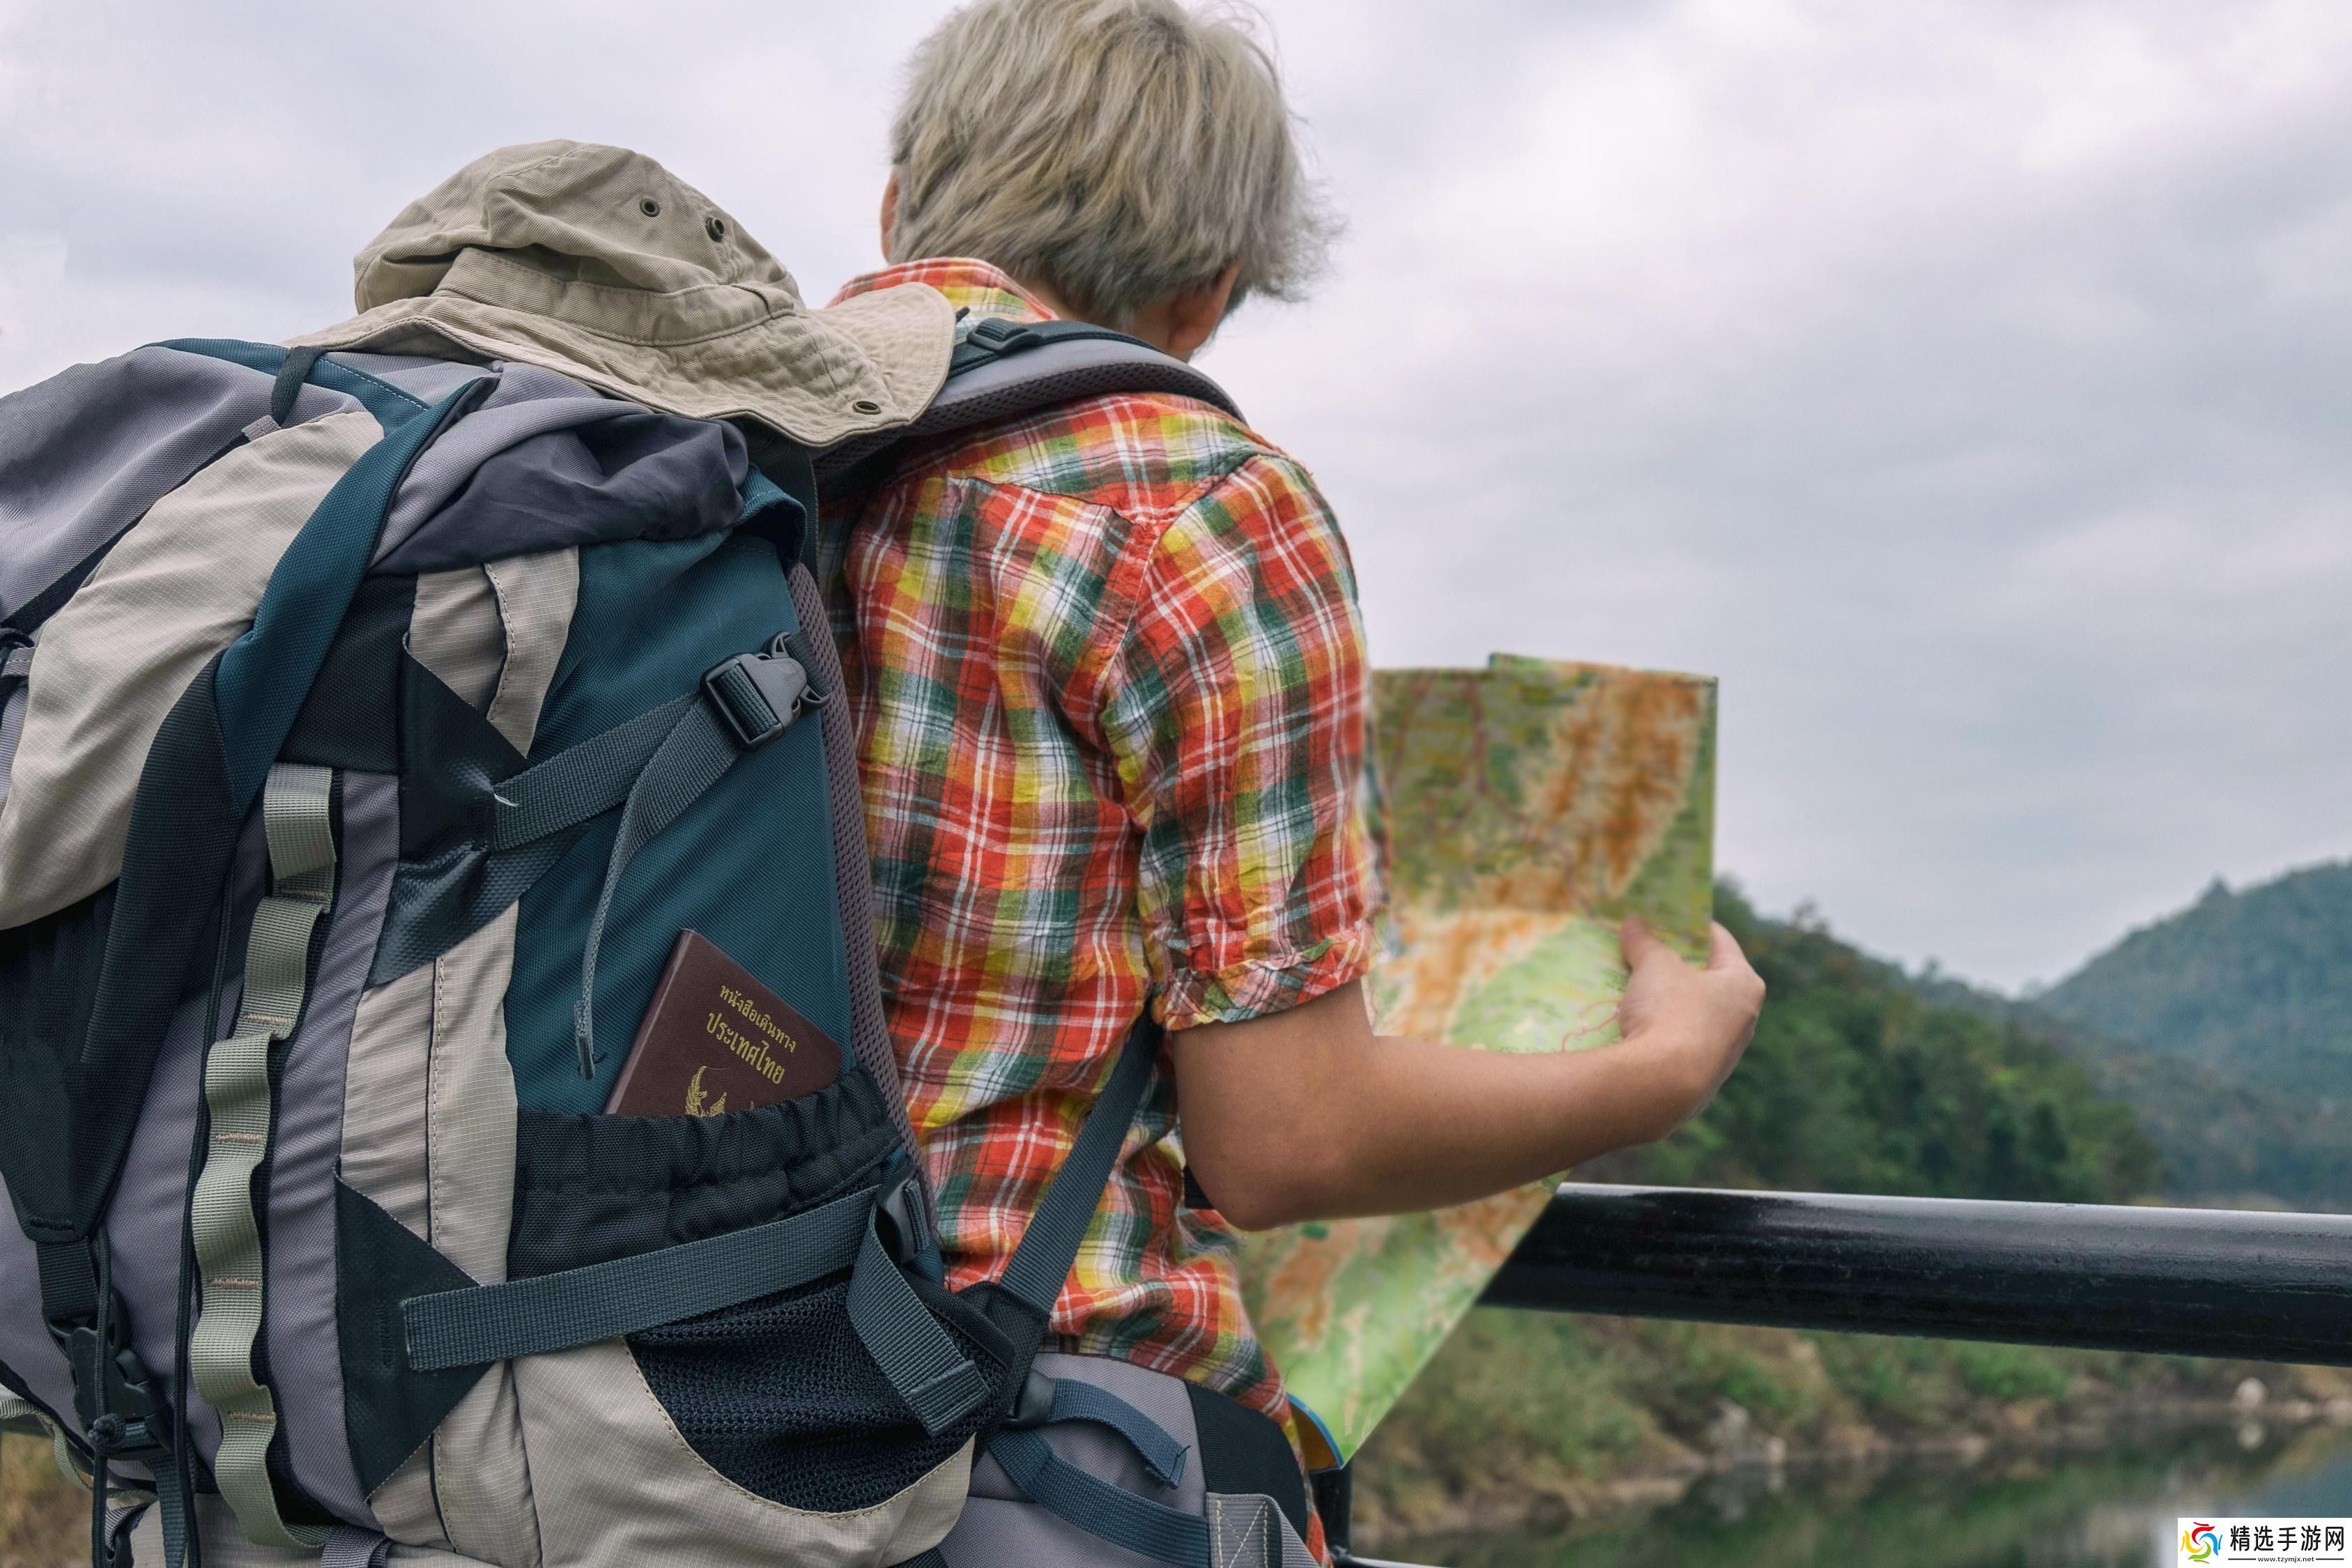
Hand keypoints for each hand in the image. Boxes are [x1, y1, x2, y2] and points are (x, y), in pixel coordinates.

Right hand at [1616, 918, 1763, 1132]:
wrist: (1661, 1086)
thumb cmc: (1669, 1012)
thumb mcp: (1653, 966)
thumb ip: (1644, 941)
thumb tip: (1633, 922)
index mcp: (1744, 984)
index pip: (1720, 941)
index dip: (1690, 926)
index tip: (1664, 918)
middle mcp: (1743, 1018)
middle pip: (1707, 979)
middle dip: (1674, 964)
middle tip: (1643, 950)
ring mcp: (1725, 1052)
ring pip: (1693, 1013)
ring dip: (1666, 999)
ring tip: (1632, 987)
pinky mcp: (1702, 1077)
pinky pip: (1680, 1042)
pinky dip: (1661, 1029)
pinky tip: (1634, 1025)